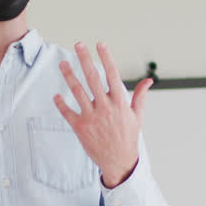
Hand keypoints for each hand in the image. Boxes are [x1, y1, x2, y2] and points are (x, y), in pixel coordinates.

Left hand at [53, 42, 152, 188]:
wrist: (118, 162)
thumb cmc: (127, 137)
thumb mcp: (137, 116)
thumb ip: (140, 96)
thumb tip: (149, 80)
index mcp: (120, 103)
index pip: (112, 75)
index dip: (106, 58)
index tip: (100, 44)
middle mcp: (105, 108)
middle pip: (93, 78)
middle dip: (85, 59)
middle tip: (78, 45)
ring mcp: (92, 118)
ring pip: (77, 92)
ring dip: (69, 76)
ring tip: (63, 63)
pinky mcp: (80, 128)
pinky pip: (68, 112)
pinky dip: (61, 103)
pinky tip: (56, 95)